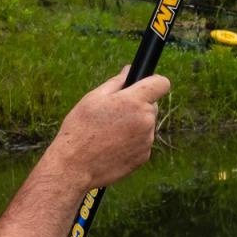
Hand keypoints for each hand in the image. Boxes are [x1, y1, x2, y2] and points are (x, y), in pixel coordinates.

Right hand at [49, 66, 168, 187]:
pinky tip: (112, 146)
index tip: (147, 85)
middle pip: (152, 106)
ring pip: (146, 125)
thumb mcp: (93, 98)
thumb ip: (116, 82)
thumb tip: (129, 70)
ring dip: (134, 125)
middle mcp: (146, 120)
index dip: (155, 82)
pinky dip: (132, 142)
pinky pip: (142, 143)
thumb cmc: (80, 129)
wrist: (75, 166)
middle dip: (138, 106)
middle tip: (114, 114)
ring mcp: (147, 141)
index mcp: (134, 101)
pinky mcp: (144, 157)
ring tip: (109, 133)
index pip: (162, 84)